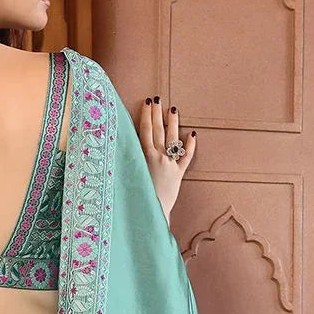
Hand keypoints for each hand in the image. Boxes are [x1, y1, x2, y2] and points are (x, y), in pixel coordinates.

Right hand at [137, 95, 195, 222]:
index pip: (145, 131)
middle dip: (157, 113)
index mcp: (144, 157)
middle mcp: (158, 157)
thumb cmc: (136, 197)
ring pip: (173, 139)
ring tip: (173, 109)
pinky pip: (187, 157)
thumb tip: (120, 149)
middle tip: (157, 99)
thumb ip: (127, 161)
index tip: (147, 102)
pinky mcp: (179, 174)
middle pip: (158, 131)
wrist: (151, 213)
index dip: (146, 116)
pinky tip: (193, 134)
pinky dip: (191, 146)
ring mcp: (170, 164)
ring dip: (173, 123)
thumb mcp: (129, 176)